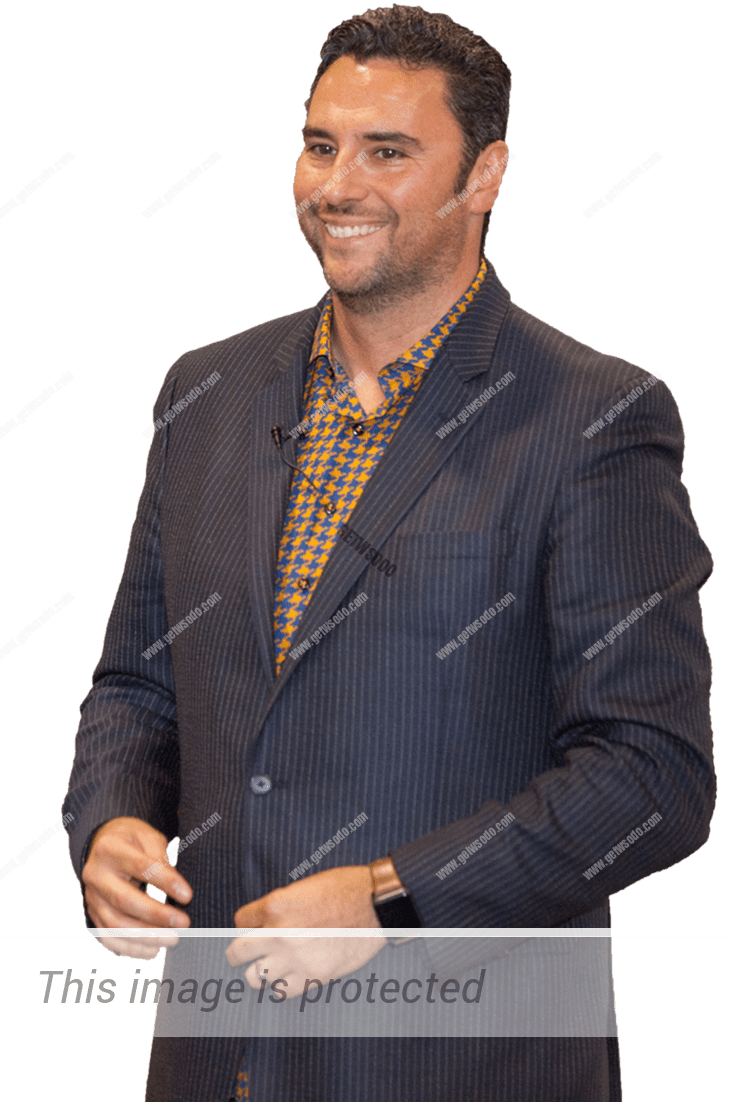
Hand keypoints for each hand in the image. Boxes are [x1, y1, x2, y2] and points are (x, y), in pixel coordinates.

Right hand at [82, 816, 191, 958]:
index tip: (188, 896)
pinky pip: (108, 937)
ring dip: (146, 936)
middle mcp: (95, 875)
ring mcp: (92, 897)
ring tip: (172, 939)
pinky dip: (130, 947)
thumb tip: (174, 889)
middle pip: (125, 901)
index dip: (165, 882)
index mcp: (110, 849)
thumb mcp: (148, 837)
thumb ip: (161, 858)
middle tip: (183, 924)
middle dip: (156, 915)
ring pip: (116, 924)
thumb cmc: (132, 839)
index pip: (140, 867)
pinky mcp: (93, 913)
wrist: (103, 843)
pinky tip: (152, 950)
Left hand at [227, 865, 385, 998]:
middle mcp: (279, 934)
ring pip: (256, 978)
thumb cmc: (344, 889)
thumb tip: (262, 926)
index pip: (240, 921)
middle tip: (245, 953)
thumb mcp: (303, 888)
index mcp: (276, 905)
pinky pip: (282, 992)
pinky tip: (290, 975)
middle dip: (239, 952)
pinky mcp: (313, 976)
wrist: (377, 904)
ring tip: (270, 965)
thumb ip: (280, 908)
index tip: (255, 927)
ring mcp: (295, 959)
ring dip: (260, 970)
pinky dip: (282, 985)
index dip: (247, 924)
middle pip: (237, 952)